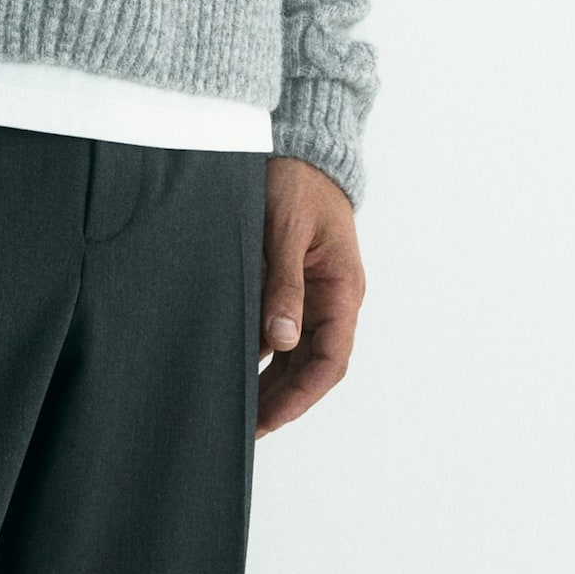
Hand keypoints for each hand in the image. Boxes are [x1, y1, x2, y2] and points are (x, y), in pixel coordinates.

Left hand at [256, 156, 364, 436]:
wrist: (299, 147)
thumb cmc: (297, 182)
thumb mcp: (286, 231)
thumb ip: (284, 285)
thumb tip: (280, 340)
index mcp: (342, 290)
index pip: (330, 362)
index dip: (300, 397)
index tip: (267, 420)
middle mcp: (332, 299)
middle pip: (311, 366)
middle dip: (280, 400)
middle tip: (242, 426)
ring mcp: (314, 294)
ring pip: (295, 354)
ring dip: (270, 381)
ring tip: (233, 405)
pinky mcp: (291, 285)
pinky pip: (280, 330)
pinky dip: (259, 352)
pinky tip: (232, 365)